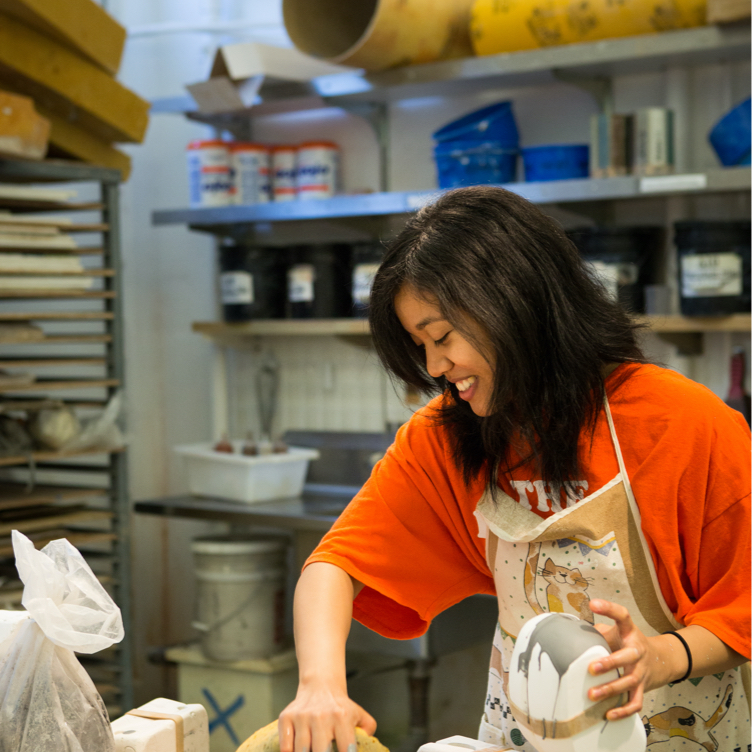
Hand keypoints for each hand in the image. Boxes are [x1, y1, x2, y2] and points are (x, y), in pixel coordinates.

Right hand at [279, 680, 376, 751]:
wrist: (320, 686)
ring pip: (301, 751)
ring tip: (313, 750)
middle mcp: (321, 716)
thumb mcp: (359, 715)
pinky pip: (285, 746)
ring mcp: (302, 717)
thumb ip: (367, 731)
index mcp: (342, 717)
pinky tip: (296, 751)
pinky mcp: (286, 717)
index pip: (345, 750)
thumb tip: (366, 746)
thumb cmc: (340, 707)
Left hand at [586, 599, 680, 719]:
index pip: (623, 616)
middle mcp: (637, 651)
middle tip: (591, 668)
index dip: (609, 609)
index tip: (594, 604)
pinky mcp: (643, 688)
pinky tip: (608, 715)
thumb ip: (597, 632)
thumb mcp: (617, 632)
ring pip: (630, 683)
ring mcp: (641, 671)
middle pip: (628, 656)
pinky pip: (635, 703)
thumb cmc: (627, 643)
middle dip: (611, 663)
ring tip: (591, 694)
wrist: (662, 659)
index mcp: (629, 632)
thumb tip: (568, 630)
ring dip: (611, 690)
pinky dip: (623, 711)